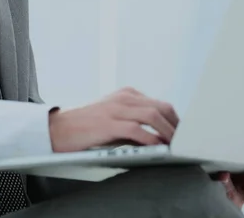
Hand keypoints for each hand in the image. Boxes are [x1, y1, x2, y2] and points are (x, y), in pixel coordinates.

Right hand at [49, 87, 178, 152]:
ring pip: (152, 115)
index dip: (175, 120)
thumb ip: (135, 121)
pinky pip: (137, 129)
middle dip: (176, 126)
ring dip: (168, 132)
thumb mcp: (114, 117)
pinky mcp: (108, 123)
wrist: (58, 128)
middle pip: (161, 107)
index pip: (160, 103)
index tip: (184, 135)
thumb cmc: (87, 126)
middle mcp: (123, 97)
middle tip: (184, 143)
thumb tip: (160, 137)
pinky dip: (152, 139)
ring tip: (175, 146)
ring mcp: (115, 109)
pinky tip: (158, 148)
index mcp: (126, 94)